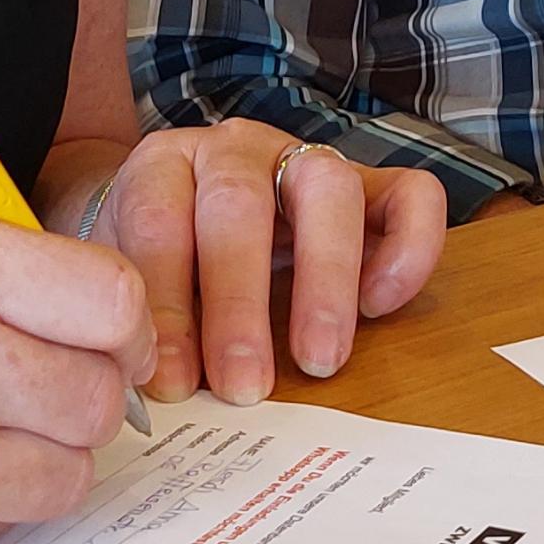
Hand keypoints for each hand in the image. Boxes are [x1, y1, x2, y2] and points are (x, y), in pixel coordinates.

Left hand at [94, 121, 447, 404]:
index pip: (157, 221)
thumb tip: (162, 393)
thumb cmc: (157, 262)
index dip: (164, 305)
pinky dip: (408, 249)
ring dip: (324, 279)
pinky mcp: (371, 185)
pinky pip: (412, 195)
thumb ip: (139, 321)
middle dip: (239, 303)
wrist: (189, 217)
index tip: (171, 380)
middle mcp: (235, 151)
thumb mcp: (130, 283)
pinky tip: (379, 307)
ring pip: (330, 189)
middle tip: (243, 386)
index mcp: (163, 166)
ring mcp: (306, 160)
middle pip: (239, 204)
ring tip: (318, 361)